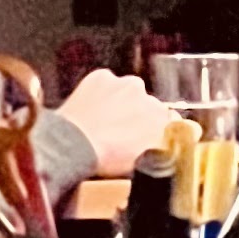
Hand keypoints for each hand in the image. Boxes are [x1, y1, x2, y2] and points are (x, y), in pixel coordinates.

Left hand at [55, 68, 173, 172]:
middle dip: (135, 113)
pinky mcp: (102, 77)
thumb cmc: (106, 158)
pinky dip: (100, 92)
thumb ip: (155, 146)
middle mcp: (149, 97)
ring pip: (126, 90)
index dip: (151, 127)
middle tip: (118, 129)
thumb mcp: (141, 160)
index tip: (140, 134)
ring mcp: (124, 84)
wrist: (74, 145)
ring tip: (102, 119)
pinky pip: (105, 83)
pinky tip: (90, 108)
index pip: (164, 119)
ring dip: (119, 100)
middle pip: (145, 103)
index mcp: (160, 119)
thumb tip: (156, 143)